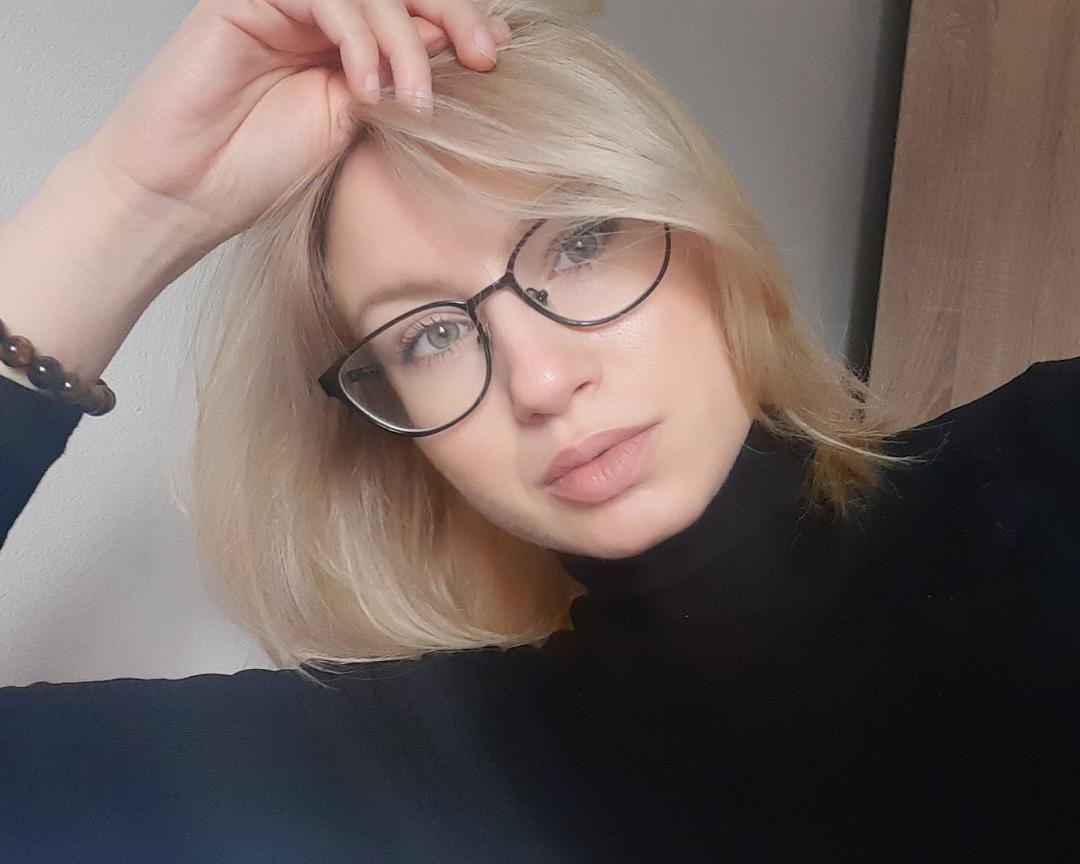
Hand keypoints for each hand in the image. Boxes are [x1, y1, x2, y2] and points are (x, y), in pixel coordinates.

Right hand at [79, 0, 509, 248]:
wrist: (187, 194)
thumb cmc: (258, 168)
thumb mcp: (351, 122)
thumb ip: (394, 77)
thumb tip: (452, 41)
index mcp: (346, 40)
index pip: (412, 10)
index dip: (460, 21)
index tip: (494, 55)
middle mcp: (318, 13)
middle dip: (452, 14)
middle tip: (482, 56)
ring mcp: (284, 2)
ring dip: (405, 39)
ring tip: (411, 99)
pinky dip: (359, 36)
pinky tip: (367, 85)